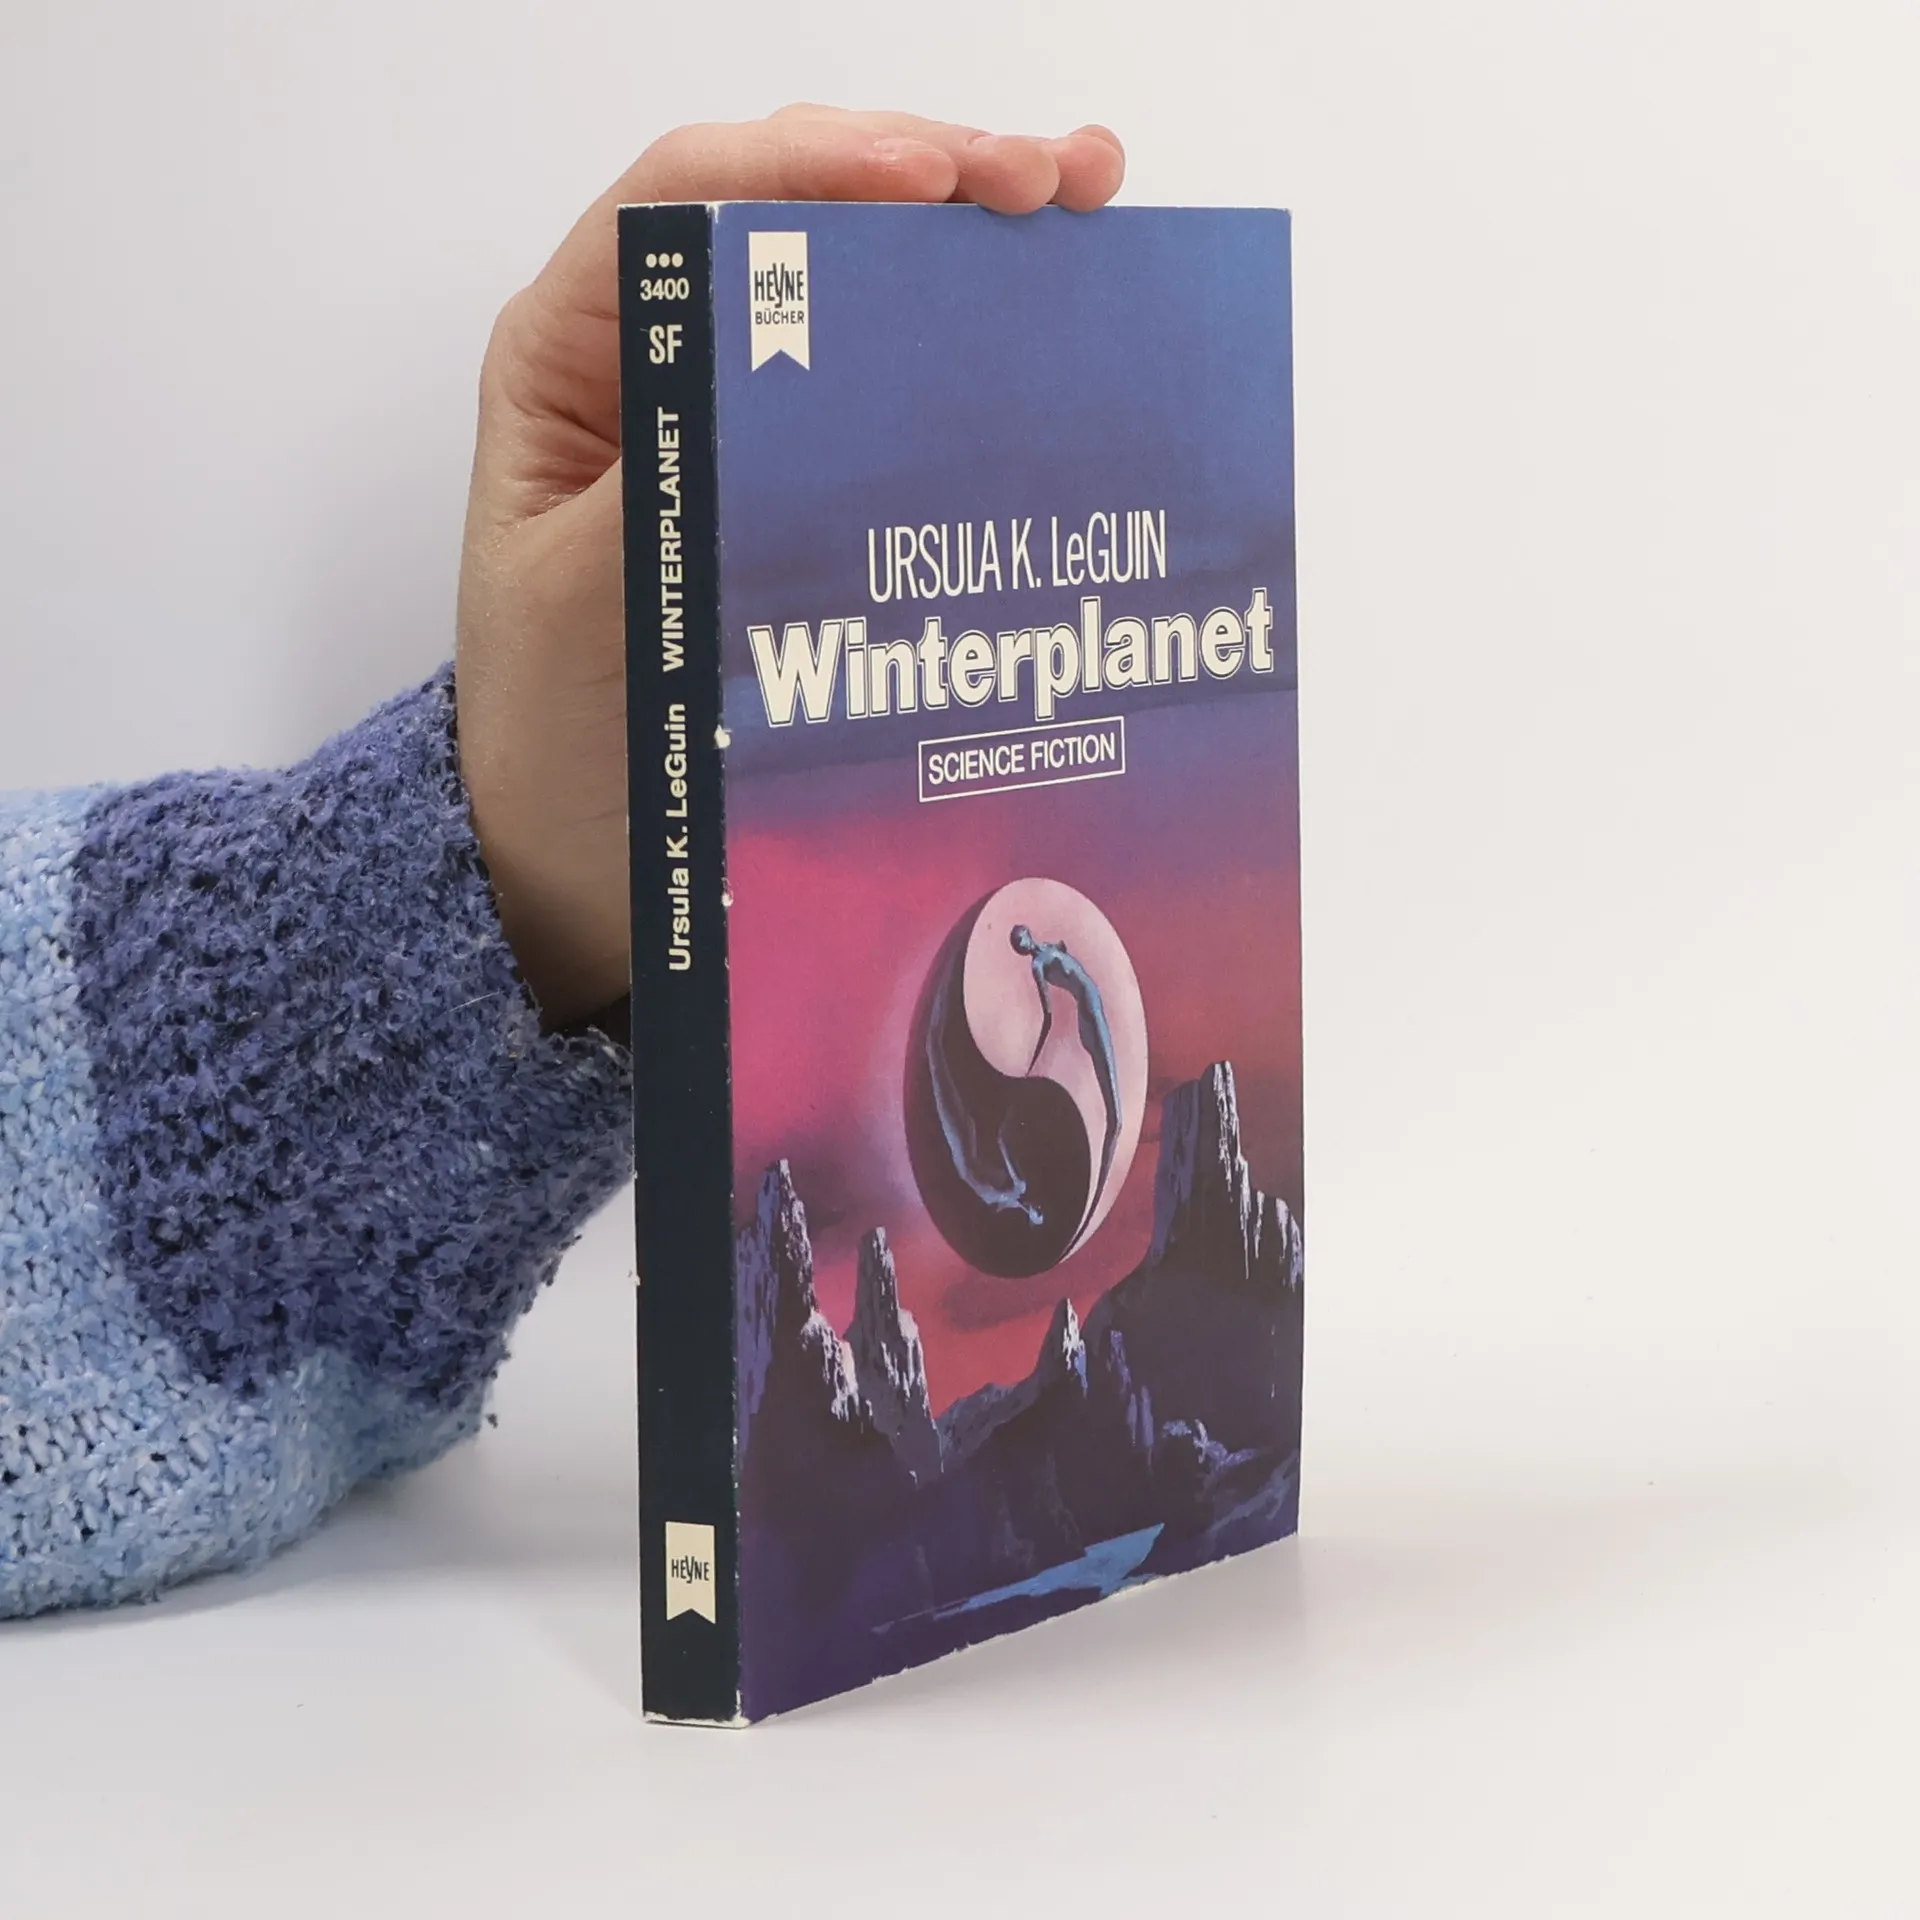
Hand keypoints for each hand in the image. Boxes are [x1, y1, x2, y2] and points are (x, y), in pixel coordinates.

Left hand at [454, 106, 1126, 1027]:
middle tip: (1044, 184)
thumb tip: (793, 400)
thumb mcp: (582, 610)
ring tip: (1083, 199)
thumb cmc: (553, 730)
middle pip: (797, 210)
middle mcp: (668, 359)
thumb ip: (669, 493)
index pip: (689, 201)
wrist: (577, 845)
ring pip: (862, 278)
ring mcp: (750, 415)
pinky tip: (1064, 308)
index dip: (814, 163)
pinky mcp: (812, 486)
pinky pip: (902, 385)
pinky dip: (981, 337)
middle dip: (926, 173)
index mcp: (581, 357)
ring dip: (973, 230)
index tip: (929, 182)